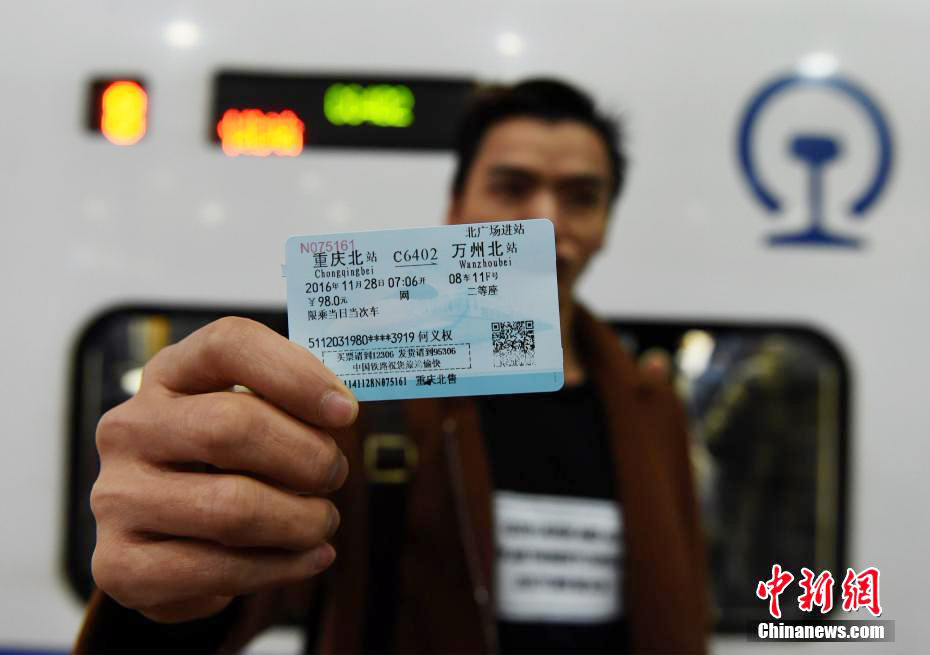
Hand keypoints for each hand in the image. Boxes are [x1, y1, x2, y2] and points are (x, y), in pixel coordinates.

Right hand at [90, 317, 356, 622]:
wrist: (162, 532)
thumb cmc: (223, 459)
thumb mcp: (250, 411)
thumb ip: (291, 399)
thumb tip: (338, 409)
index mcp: (168, 373)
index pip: (228, 345)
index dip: (295, 374)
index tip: (345, 411)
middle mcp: (131, 428)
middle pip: (231, 426)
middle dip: (306, 456)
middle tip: (335, 474)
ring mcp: (117, 495)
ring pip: (229, 507)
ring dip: (299, 519)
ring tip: (323, 521)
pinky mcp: (119, 563)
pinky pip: (215, 570)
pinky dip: (280, 568)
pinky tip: (309, 558)